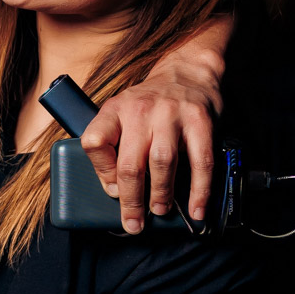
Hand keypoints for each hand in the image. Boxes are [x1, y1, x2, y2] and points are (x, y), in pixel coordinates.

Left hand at [81, 49, 222, 232]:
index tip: (112, 190)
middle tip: (134, 222)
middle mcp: (140, 110)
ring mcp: (171, 115)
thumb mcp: (123, 112)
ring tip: (160, 210)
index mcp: (115, 109)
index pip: (95, 142)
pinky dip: (199, 190)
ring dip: (161, 194)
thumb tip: (115, 191)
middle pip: (130, 163)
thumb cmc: (151, 102)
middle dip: (131, 200)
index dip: (101, 171)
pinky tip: (197, 209)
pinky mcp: (199, 121)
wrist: (187, 71)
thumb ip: (115, 142)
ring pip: (162, 163)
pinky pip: (200, 162)